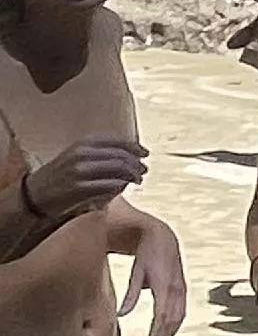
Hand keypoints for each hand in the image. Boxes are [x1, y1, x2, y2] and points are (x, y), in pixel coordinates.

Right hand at [19, 136, 145, 224]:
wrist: (34, 194)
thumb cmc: (59, 176)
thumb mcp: (76, 156)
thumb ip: (99, 154)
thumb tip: (128, 156)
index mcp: (83, 143)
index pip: (117, 141)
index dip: (134, 147)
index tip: (145, 153)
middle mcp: (82, 154)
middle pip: (121, 155)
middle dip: (136, 163)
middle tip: (144, 171)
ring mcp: (80, 171)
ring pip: (117, 169)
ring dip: (132, 175)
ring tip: (138, 180)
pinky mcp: (79, 188)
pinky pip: (108, 185)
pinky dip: (120, 186)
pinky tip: (124, 188)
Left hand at [117, 220, 187, 335]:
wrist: (162, 234)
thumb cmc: (146, 251)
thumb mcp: (137, 270)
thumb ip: (131, 293)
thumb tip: (121, 316)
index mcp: (165, 284)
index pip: (163, 317)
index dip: (157, 335)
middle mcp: (177, 288)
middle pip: (173, 321)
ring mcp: (182, 288)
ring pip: (179, 318)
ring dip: (169, 334)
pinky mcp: (182, 288)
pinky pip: (181, 311)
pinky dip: (174, 325)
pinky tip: (166, 333)